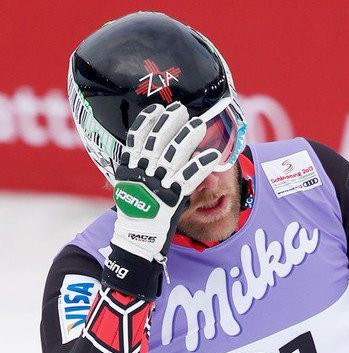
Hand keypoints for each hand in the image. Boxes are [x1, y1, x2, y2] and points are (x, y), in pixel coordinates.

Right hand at [103, 102, 221, 298]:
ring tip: (199, 124)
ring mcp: (157, 185)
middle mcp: (142, 174)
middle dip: (170, 123)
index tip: (156, 109)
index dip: (147, 122)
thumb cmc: (138, 219)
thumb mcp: (135, 193)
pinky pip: (190, 176)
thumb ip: (146, 175)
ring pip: (174, 155)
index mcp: (129, 170)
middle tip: (181, 110)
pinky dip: (203, 164)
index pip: (136, 139)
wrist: (136, 243)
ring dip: (188, 137)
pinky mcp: (173, 197)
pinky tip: (214, 155)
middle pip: (157, 141)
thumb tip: (157, 162)